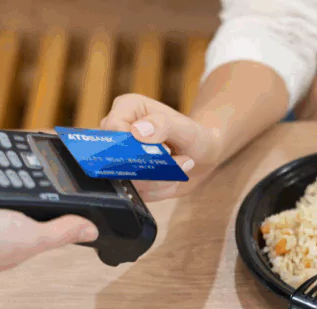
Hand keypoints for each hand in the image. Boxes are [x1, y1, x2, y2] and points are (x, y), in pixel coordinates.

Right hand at [100, 94, 221, 200]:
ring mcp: (119, 156)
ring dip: (157, 180)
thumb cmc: (194, 136)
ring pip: (126, 178)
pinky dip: (158, 190)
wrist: (203, 158)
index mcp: (126, 108)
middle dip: (148, 166)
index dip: (133, 144)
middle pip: (115, 157)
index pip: (113, 128)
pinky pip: (136, 192)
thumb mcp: (185, 129)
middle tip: (175, 160)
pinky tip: (172, 178)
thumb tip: (137, 131)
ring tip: (179, 167)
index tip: (163, 149)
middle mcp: (117, 131)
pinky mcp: (127, 178)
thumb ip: (163, 125)